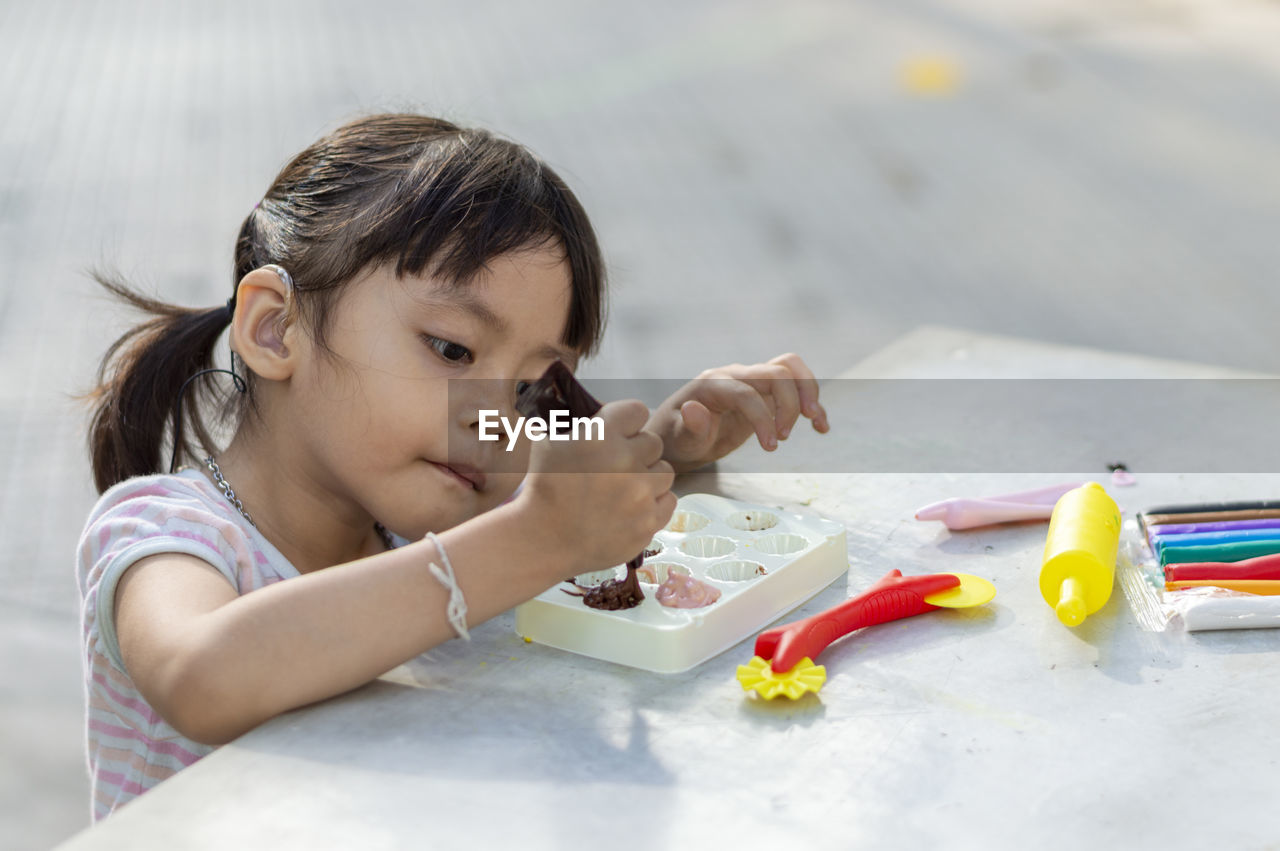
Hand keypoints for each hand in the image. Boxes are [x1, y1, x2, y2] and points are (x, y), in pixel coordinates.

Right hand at [517, 400, 675, 574]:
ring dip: (649, 477)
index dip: (627, 422)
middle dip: (638, 451)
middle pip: (654, 442)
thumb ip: (584, 424)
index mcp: (602, 434)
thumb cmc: (543, 488)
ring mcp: (641, 492)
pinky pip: (669, 501)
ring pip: (665, 471)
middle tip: (619, 466)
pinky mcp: (649, 521)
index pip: (637, 411)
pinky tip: (634, 507)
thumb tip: (604, 415)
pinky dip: (655, 503)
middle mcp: (626, 460)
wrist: (544, 539)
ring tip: (627, 489)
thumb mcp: (552, 442)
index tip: (619, 434)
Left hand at [646, 353, 829, 472]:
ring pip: (789, 369)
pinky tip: (821, 428)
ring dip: (808, 391)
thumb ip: (689, 427)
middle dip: (789, 402)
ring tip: (815, 421)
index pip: (746, 392)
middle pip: (775, 373)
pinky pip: (794, 385)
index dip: (762, 418)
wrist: (678, 436)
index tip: (770, 447)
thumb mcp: (678, 439)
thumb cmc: (675, 438)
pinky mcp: (764, 394)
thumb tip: (693, 410)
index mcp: (712, 384)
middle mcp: (735, 375)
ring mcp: (751, 381)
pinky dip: (812, 402)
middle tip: (785, 436)